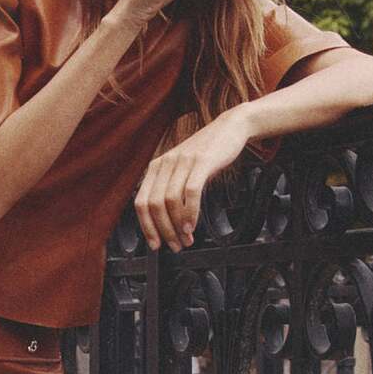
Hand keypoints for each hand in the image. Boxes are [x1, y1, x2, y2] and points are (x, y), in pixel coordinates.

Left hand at [134, 109, 252, 251]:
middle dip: (163, 231)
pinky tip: (192, 226)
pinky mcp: (201, 162)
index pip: (141, 202)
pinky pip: (190, 192)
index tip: (155, 244)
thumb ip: (171, 189)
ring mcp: (182, 162)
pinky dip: (190, 213)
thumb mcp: (182, 169)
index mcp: (156, 167)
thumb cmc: (207, 153)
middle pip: (154, 205)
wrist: (231, 127)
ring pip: (170, 202)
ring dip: (177, 227)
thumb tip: (166, 223)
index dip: (146, 227)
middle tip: (174, 246)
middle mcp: (165, 163)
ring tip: (186, 240)